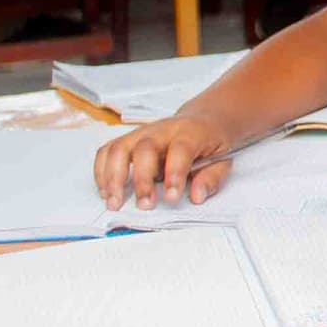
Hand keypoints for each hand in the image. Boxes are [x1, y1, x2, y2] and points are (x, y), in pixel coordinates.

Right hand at [92, 116, 234, 207]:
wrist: (203, 120)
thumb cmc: (211, 143)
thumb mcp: (224, 159)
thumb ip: (211, 178)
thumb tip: (196, 196)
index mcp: (191, 133)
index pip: (180, 149)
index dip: (174, 173)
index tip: (171, 198)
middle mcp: (163, 130)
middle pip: (144, 148)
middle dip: (141, 179)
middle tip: (144, 205)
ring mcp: (142, 132)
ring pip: (119, 148)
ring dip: (113, 177)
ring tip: (114, 202)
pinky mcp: (128, 139)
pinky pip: (108, 151)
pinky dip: (102, 171)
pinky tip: (106, 191)